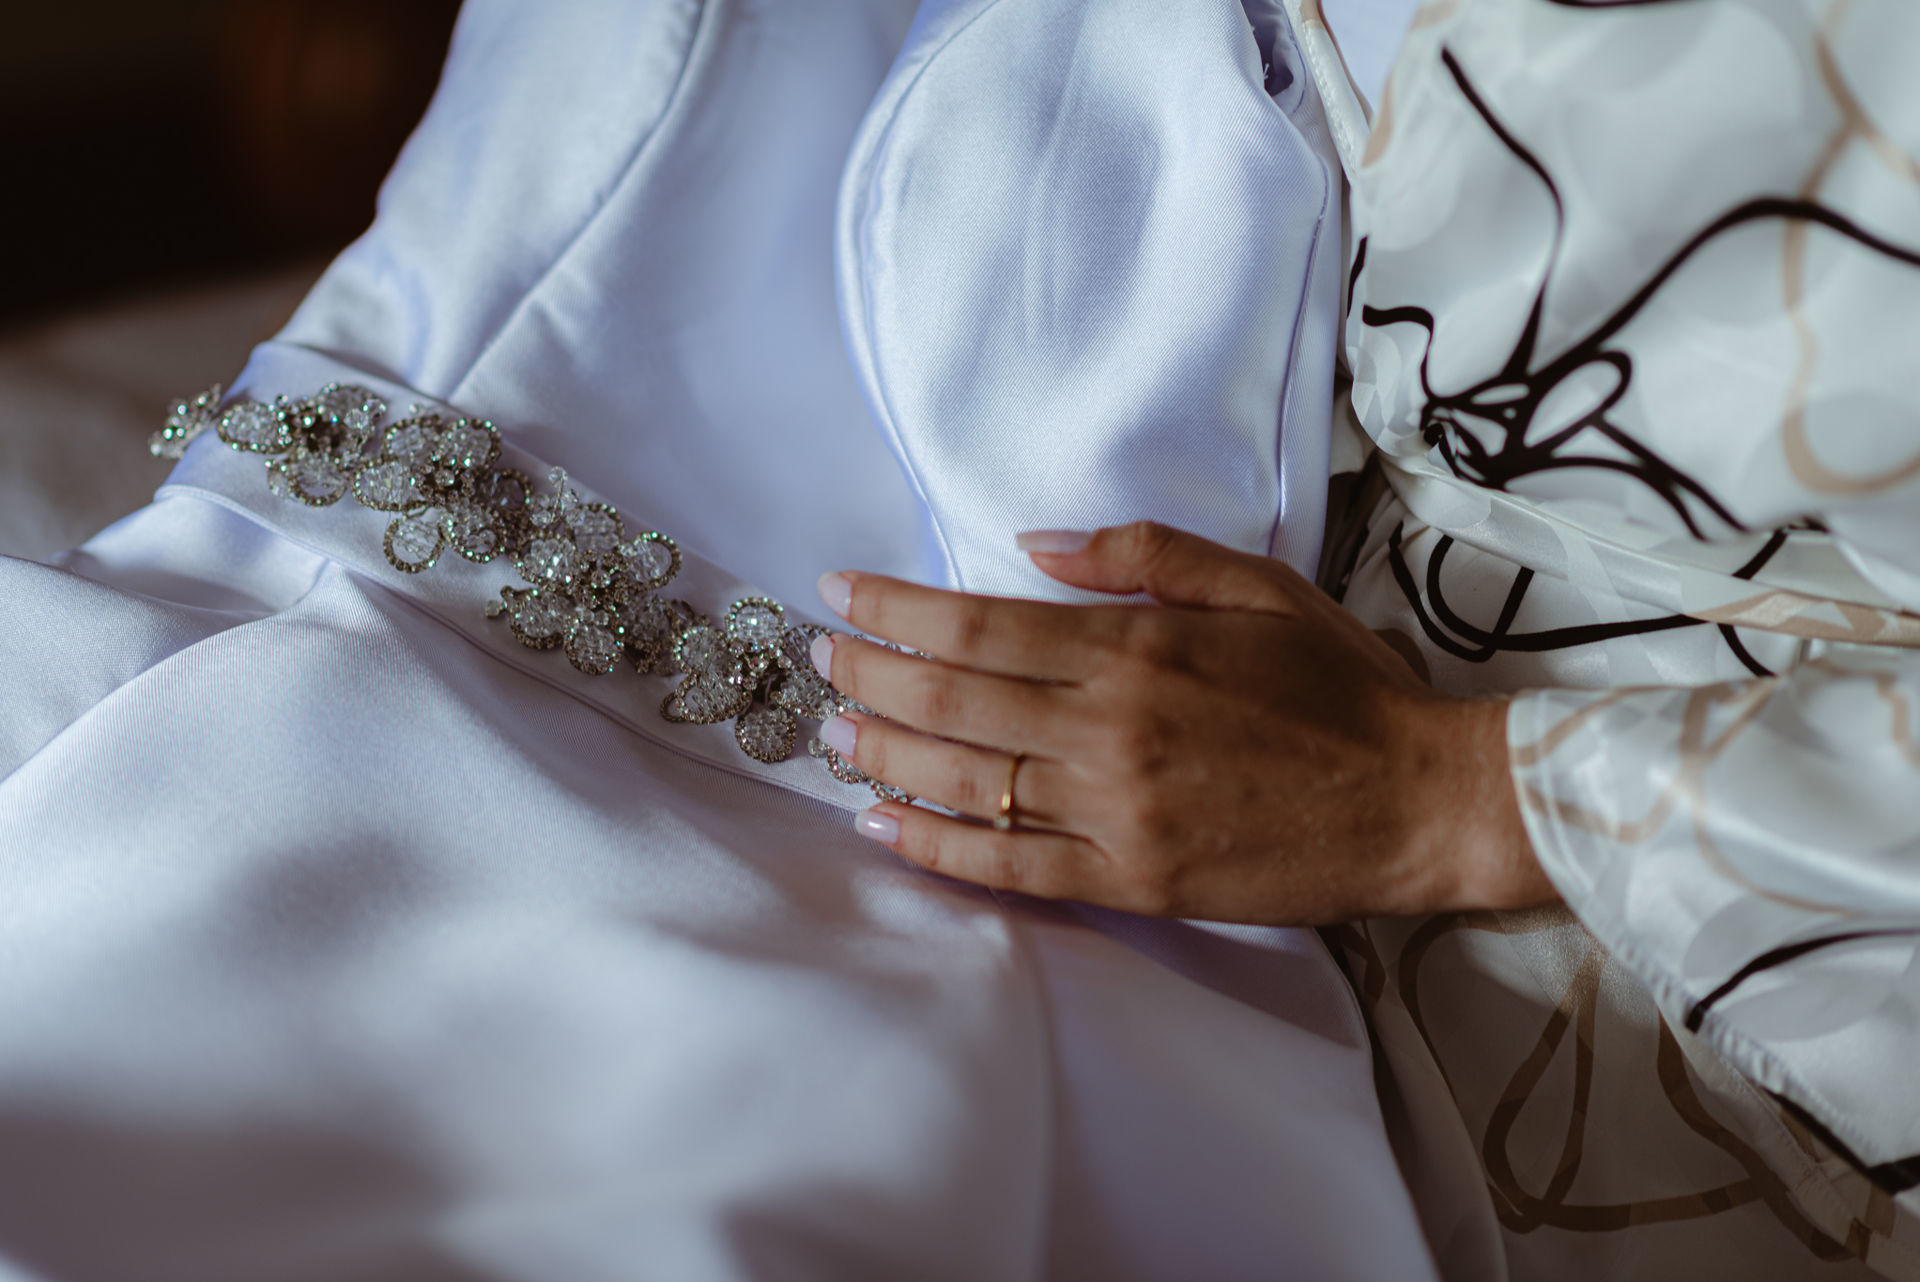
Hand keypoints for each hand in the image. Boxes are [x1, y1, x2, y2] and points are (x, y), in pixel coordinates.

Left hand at [809, 522, 1556, 924]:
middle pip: (953, 698)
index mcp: (1137, 648)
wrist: (1418, 802)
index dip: (895, 608)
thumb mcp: (1259, 586)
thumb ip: (1146, 555)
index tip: (839, 593)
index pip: (979, 624)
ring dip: (886, 753)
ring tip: (834, 731)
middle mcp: (1110, 728)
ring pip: (967, 782)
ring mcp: (1115, 812)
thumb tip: (1038, 541)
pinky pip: (1011, 869)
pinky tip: (885, 827)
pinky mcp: (1130, 881)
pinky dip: (937, 849)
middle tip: (816, 658)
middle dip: (869, 673)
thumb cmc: (1342, 688)